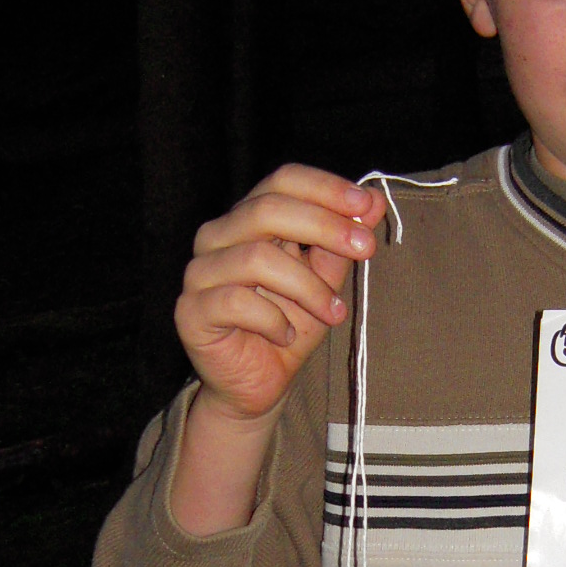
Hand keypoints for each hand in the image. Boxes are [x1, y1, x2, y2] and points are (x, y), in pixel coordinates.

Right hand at [175, 165, 386, 423]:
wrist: (258, 386)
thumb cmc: (288, 327)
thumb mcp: (325, 281)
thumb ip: (342, 242)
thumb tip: (375, 202)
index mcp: (248, 218)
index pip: (282, 181)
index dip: (325, 188)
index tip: (367, 206)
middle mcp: (217, 236)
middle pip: (267, 209)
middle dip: (325, 226)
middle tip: (366, 248)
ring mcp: (200, 272)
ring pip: (257, 258)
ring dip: (308, 286)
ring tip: (334, 314)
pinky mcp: (191, 311)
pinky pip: (237, 302)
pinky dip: (274, 320)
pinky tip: (287, 336)